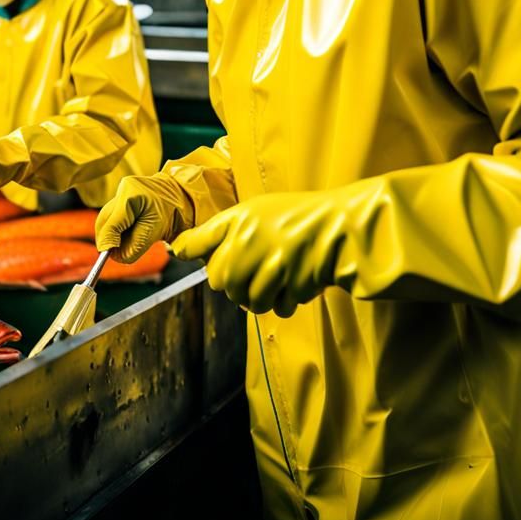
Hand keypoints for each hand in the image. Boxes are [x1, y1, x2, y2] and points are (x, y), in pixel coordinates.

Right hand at [95, 176, 190, 262]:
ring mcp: (121, 190)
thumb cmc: (172, 211)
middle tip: (115, 253)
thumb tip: (115, 255)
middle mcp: (123, 189)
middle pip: (104, 221)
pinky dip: (117, 228)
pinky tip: (130, 231)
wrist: (180, 196)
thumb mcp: (156, 232)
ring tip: (129, 240)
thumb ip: (134, 245)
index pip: (110, 224)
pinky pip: (111, 217)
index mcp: (131, 194)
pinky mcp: (121, 196)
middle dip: (108, 239)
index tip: (108, 256)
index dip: (108, 242)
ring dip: (112, 234)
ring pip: (105, 219)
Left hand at [172, 193, 337, 316]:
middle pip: (219, 281)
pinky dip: (283, 302)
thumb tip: (180, 250)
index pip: (199, 243)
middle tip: (254, 271)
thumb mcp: (256, 211)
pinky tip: (293, 283)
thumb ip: (220, 231)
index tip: (183, 253)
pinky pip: (275, 308)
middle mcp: (248, 241)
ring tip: (277, 277)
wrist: (340, 226)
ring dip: (259, 295)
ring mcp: (269, 264)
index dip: (192, 250)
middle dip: (234, 282)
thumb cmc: (297, 217)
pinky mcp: (289, 284)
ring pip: (245, 300)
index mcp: (239, 220)